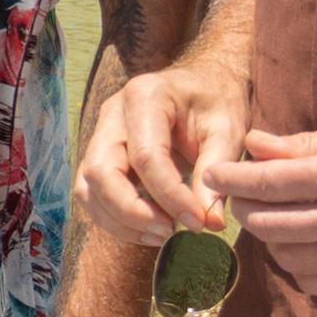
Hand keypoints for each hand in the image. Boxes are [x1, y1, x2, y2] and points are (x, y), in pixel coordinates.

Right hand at [79, 46, 251, 241]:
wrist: (202, 82)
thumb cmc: (216, 101)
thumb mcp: (228, 130)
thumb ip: (217, 171)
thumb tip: (209, 222)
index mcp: (145, 97)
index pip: (146, 156)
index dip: (170, 196)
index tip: (199, 223)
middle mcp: (112, 114)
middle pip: (100, 172)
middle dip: (132, 212)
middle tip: (171, 231)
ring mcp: (100, 134)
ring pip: (88, 188)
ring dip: (119, 221)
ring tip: (162, 234)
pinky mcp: (100, 155)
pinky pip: (92, 194)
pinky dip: (114, 219)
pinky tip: (149, 229)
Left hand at [213, 120, 316, 296]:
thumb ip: (304, 144)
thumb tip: (254, 144)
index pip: (269, 182)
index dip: (233, 180)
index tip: (213, 177)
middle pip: (269, 222)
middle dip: (244, 210)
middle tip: (240, 199)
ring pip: (287, 255)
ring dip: (270, 238)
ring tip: (274, 219)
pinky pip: (315, 282)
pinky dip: (298, 264)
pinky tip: (303, 244)